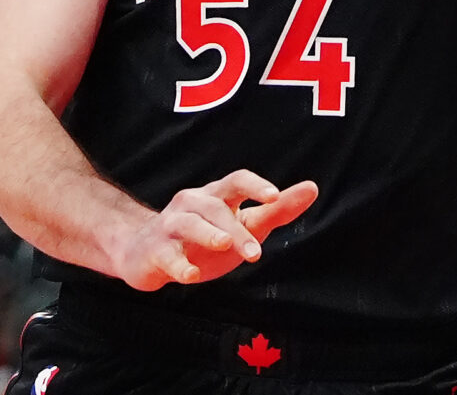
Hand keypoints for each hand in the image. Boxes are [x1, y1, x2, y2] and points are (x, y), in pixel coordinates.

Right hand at [109, 172, 319, 289]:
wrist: (144, 252)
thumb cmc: (204, 239)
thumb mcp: (243, 224)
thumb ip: (277, 210)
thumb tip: (312, 188)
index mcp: (215, 196)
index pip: (236, 180)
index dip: (255, 186)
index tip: (274, 197)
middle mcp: (192, 204)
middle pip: (215, 208)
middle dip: (236, 229)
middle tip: (256, 254)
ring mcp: (170, 226)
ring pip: (189, 224)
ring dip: (208, 235)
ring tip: (224, 246)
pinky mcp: (155, 251)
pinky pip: (166, 255)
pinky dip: (178, 264)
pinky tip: (190, 275)